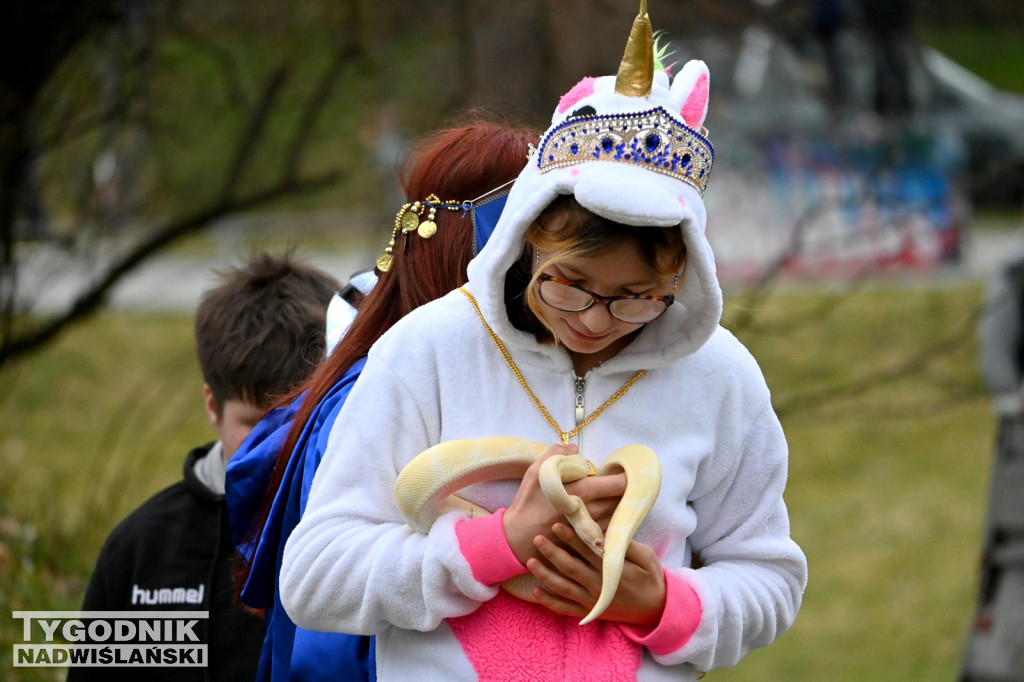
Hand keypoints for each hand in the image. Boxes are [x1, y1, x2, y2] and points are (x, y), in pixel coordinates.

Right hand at [502, 445, 625, 564]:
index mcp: (584, 491)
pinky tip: (597, 514)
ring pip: (619, 514)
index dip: (626, 476)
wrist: (518, 537)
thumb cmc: (527, 503)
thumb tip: (574, 448)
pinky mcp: (590, 541)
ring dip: (617, 506)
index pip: (620, 484)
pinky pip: (609, 528)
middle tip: (617, 483)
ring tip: (606, 498)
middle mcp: (594, 511)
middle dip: (623, 490)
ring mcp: (594, 529)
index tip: (623, 471)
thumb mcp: (536, 472)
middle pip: (624, 499)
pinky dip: (609, 520)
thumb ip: (556, 453)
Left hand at [526, 522, 666, 626]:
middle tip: (537, 538)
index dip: (571, 537)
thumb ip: (626, 545)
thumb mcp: (646, 557)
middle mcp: (598, 586)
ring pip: (563, 588)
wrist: (656, 609)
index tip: (556, 525)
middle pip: (570, 567)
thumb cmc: (651, 578)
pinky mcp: (589, 612)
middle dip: (552, 552)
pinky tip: (535, 592)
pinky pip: (565, 608)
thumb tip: (605, 531)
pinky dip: (549, 602)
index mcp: (611, 570)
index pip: (586, 550)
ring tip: (529, 562)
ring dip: (545, 575)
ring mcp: (591, 601)